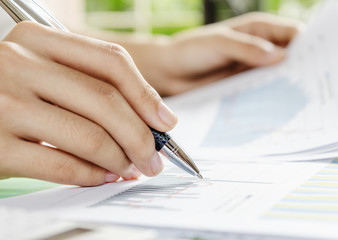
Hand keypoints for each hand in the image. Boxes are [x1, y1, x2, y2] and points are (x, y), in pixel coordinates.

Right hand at [0, 22, 176, 186]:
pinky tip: (104, 177)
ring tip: (130, 168)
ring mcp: (1, 104)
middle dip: (140, 137)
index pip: (110, 62)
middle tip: (153, 158)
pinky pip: (62, 166)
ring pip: (89, 137)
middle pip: (104, 101)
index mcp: (37, 40)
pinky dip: (92, 176)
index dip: (146, 95)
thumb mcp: (52, 77)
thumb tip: (154, 119)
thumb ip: (97, 88)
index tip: (165, 122)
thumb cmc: (14, 96)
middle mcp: (16, 64)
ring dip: (120, 160)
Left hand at [131, 12, 302, 95]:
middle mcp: (259, 49)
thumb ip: (248, 49)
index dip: (308, 46)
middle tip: (310, 87)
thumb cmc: (190, 50)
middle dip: (300, 69)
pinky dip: (269, 97)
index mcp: (258, 29)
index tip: (317, 63)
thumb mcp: (220, 44)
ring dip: (285, 86)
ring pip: (277, 76)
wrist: (169, 72)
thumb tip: (281, 56)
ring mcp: (251, 69)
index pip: (293, 34)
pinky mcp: (242, 86)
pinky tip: (274, 107)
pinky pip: (261, 91)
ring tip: (296, 101)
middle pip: (290, 57)